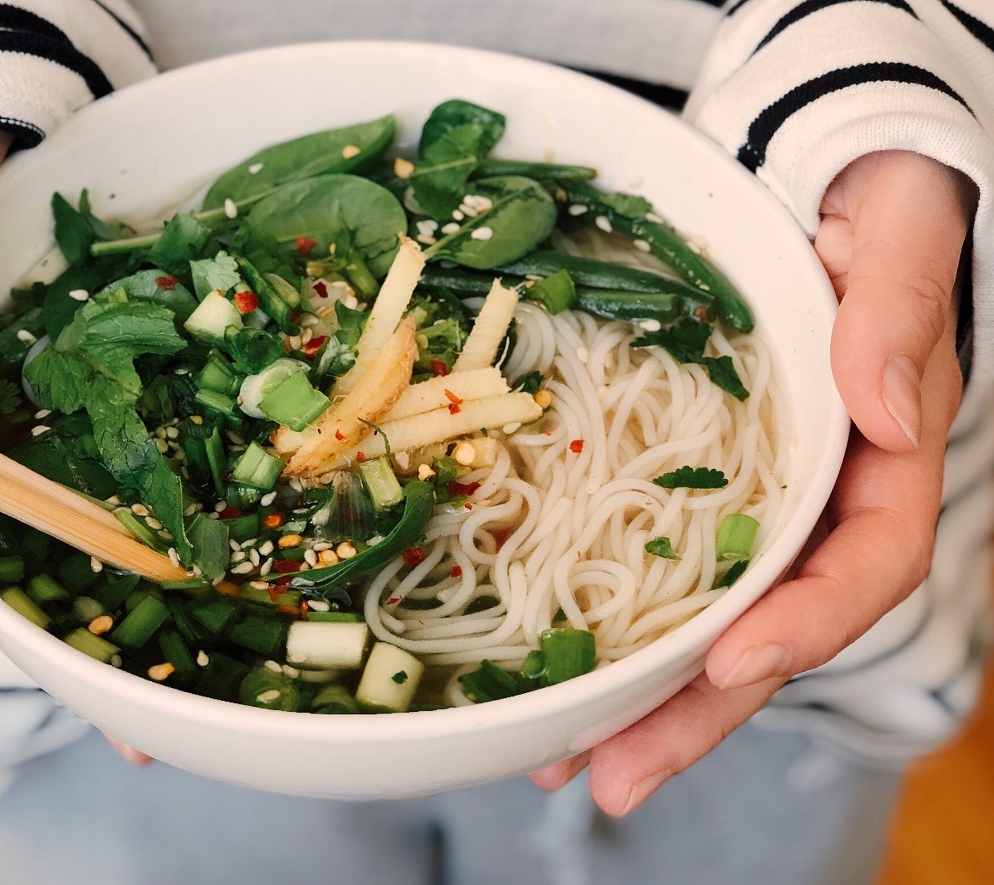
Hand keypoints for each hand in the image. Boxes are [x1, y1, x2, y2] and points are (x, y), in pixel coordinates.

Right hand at [0, 128, 151, 767]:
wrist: (27, 147)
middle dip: (35, 636)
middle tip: (114, 729)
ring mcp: (39, 436)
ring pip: (59, 541)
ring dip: (110, 623)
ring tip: (173, 710)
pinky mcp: (103, 426)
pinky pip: (124, 494)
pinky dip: (158, 550)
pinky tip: (214, 609)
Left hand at [531, 151, 972, 812]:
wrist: (812, 181)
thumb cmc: (869, 199)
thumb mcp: (899, 228)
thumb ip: (897, 310)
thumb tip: (884, 406)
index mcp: (887, 451)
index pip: (868, 561)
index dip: (807, 620)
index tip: (735, 657)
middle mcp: (822, 497)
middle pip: (772, 627)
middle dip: (698, 710)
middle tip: (613, 777)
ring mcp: (757, 502)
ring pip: (708, 621)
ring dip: (640, 700)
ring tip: (561, 761)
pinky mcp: (696, 488)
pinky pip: (659, 571)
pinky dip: (611, 628)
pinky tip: (551, 676)